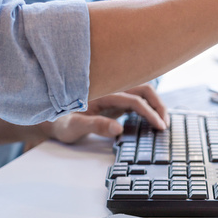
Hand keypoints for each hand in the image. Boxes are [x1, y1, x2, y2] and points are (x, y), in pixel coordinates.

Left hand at [42, 84, 167, 143]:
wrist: (52, 120)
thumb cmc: (61, 123)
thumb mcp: (74, 127)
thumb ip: (96, 125)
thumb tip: (119, 128)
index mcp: (102, 93)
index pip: (133, 99)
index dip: (149, 112)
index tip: (159, 126)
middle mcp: (110, 90)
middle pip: (142, 89)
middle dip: (157, 104)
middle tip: (165, 123)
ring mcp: (113, 95)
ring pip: (141, 93)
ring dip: (154, 104)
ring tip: (162, 121)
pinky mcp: (114, 102)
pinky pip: (136, 100)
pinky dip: (147, 107)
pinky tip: (151, 120)